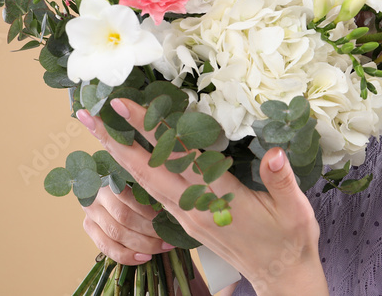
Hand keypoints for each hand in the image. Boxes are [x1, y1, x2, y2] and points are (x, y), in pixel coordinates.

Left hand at [76, 98, 328, 295]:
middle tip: (87, 115)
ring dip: (119, 155)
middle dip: (115, 141)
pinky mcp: (186, 220)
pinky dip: (134, 171)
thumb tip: (274, 153)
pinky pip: (153, 191)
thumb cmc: (289, 240)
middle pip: (145, 170)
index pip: (176, 156)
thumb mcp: (294, 209)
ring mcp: (186, 215)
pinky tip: (126, 158)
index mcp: (217, 199)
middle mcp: (192, 207)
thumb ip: (281, 179)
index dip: (150, 129)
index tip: (124, 106)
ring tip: (99, 131)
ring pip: (144, 181)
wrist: (281, 275)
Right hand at [81, 183, 172, 264]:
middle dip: (151, 231)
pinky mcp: (89, 228)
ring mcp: (90, 214)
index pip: (132, 199)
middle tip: (170, 238)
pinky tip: (144, 258)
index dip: (152, 213)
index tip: (170, 221)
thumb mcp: (136, 181)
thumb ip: (148, 192)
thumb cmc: (128, 184)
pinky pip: (106, 248)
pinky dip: (127, 256)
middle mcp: (97, 197)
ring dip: (143, 244)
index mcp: (111, 179)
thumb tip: (172, 210)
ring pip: (117, 234)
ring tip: (162, 247)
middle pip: (125, 218)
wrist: (101, 187)